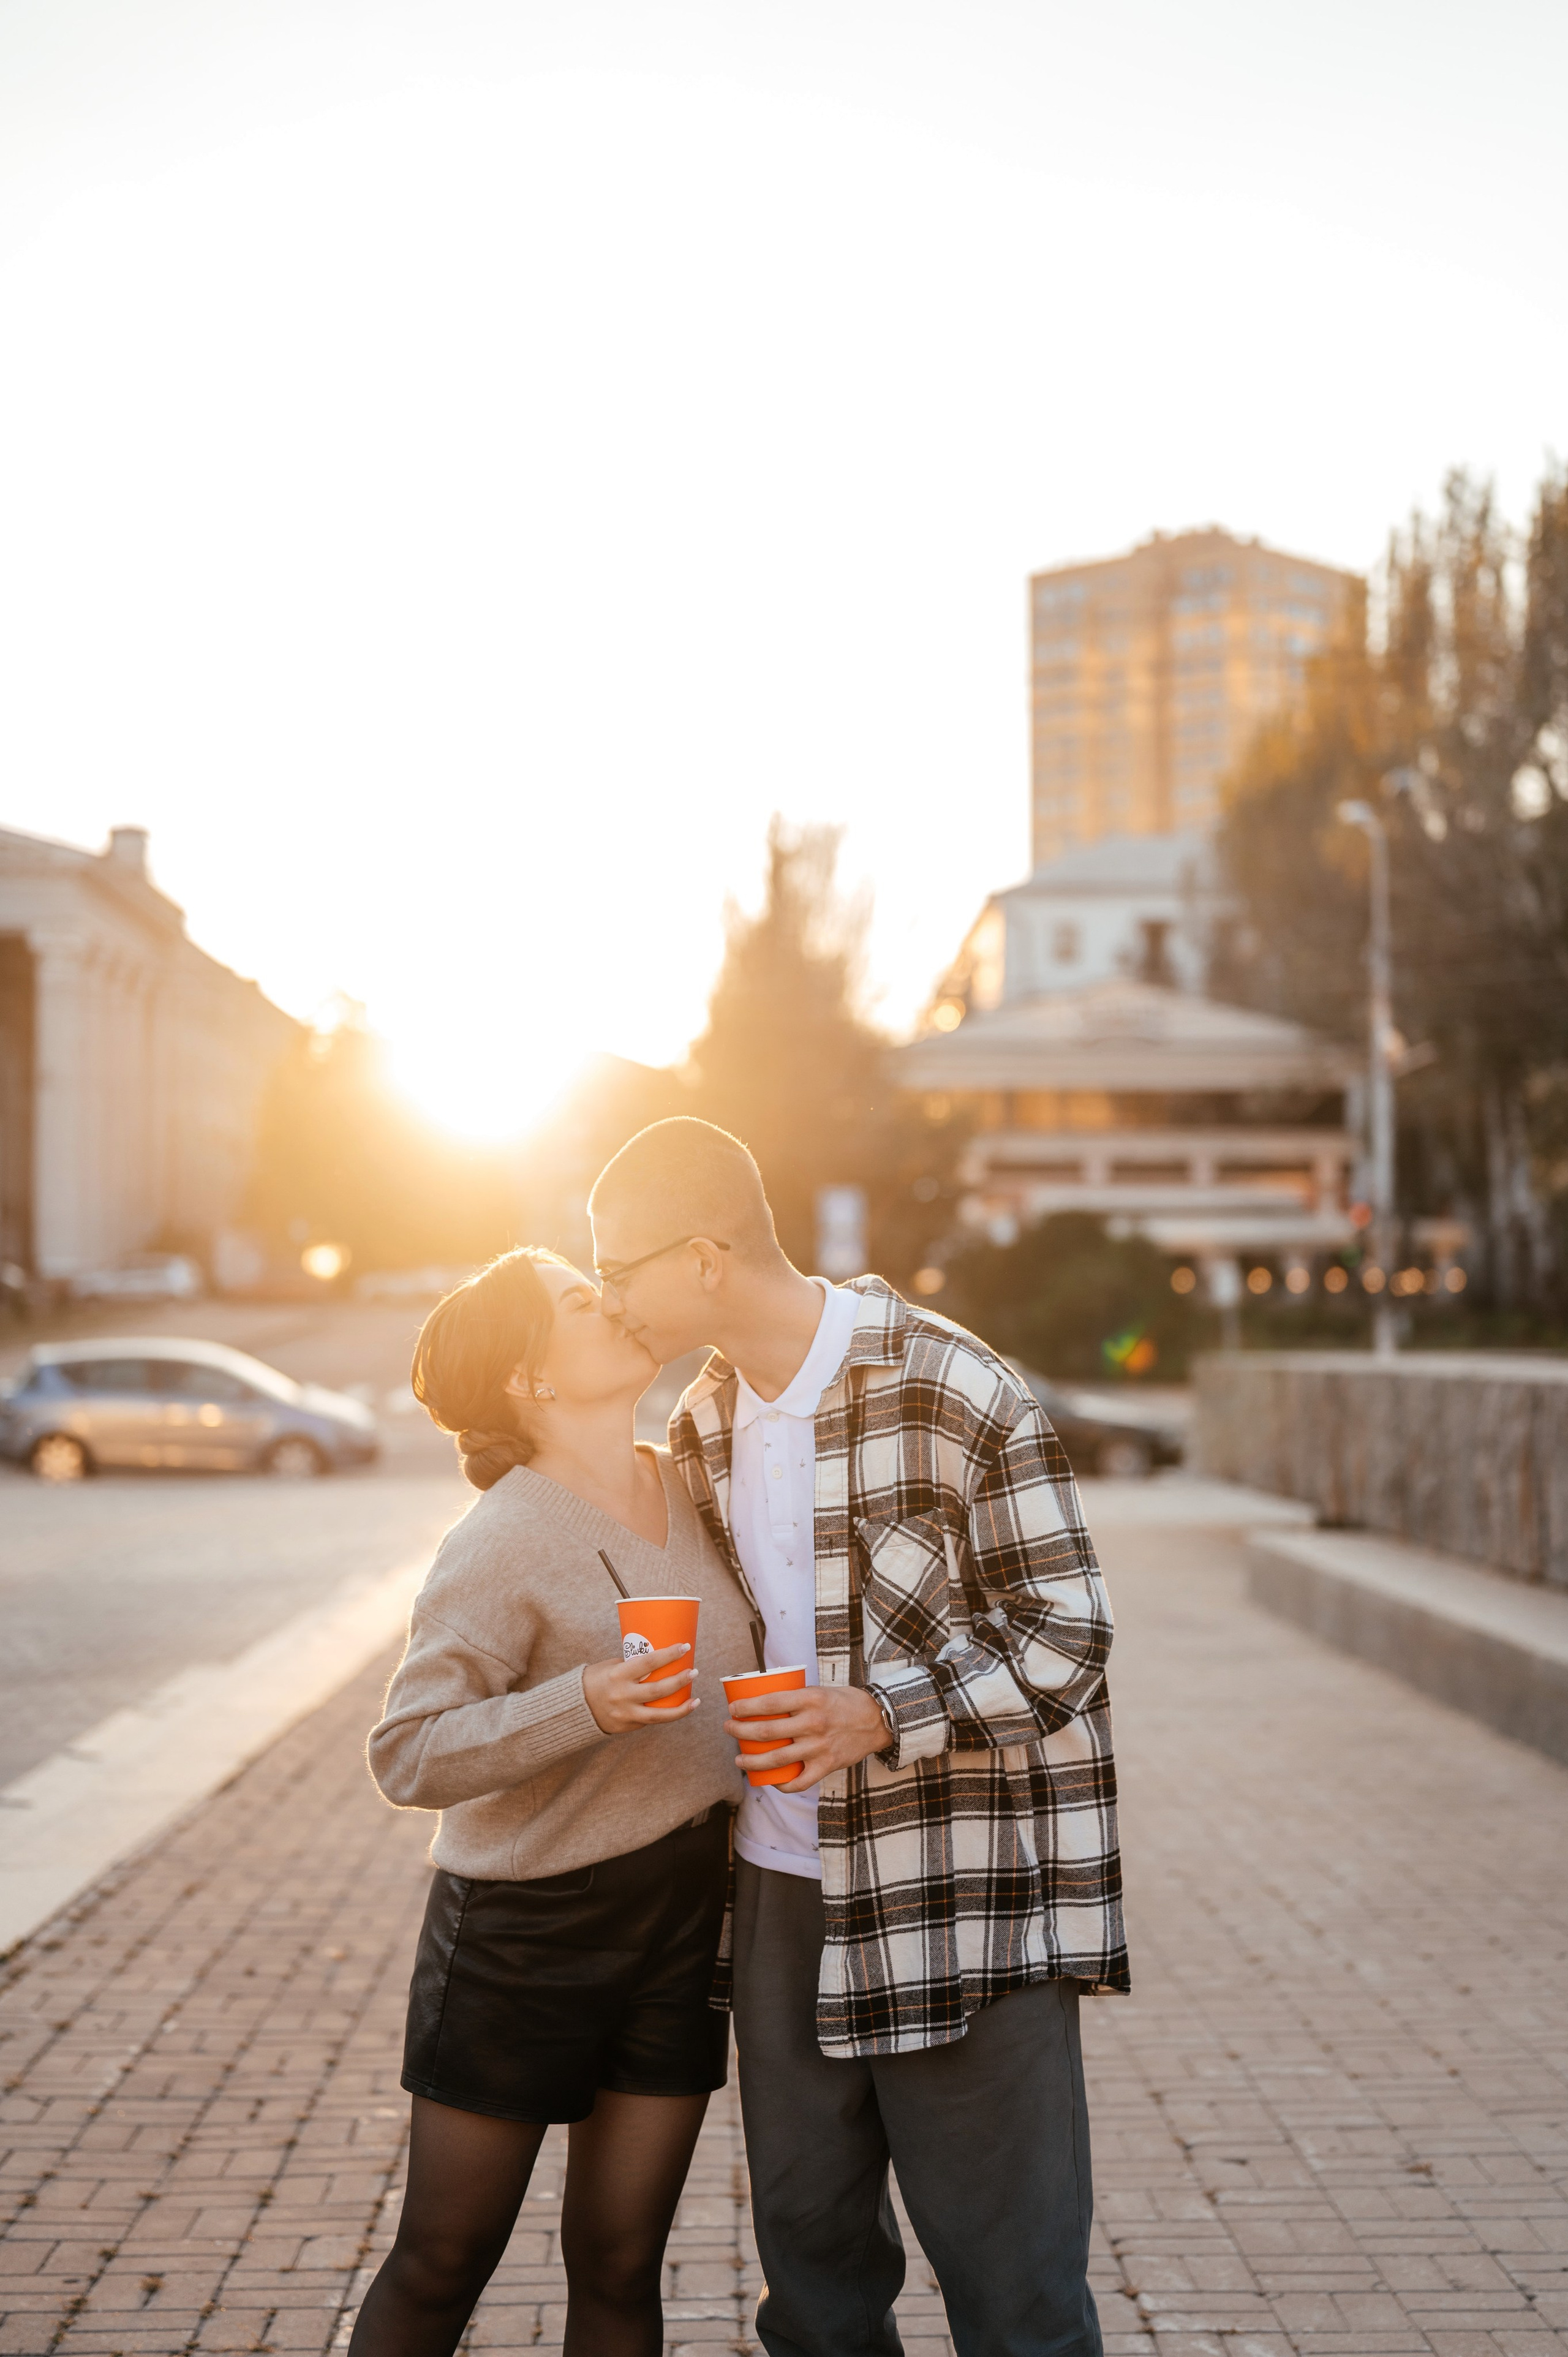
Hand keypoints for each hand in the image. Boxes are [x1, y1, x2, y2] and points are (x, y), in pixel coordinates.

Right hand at [583, 1644, 695, 1733]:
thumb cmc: (595, 1680)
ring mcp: (626, 1713)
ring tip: (695, 1699)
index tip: (684, 1647)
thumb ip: (632, 1665)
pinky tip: (679, 1709)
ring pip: (660, 1714)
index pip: (649, 1662)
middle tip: (694, 1671)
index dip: (669, 1654)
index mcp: (618, 1675)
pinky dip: (666, 1715)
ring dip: (681, 1707)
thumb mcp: (611, 1666)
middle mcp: (623, 1695)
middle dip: (680, 1680)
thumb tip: (658, 1660)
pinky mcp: (628, 1726)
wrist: (576, 1707)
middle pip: (659, 1689)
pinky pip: (651, 1720)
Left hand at [725, 1681, 888, 1791]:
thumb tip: (763, 1702)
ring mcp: (819, 1747)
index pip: (769, 1703)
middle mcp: (813, 1723)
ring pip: (777, 1759)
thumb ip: (795, 1698)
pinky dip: (782, 1784)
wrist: (877, 1720)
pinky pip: (799, 1781)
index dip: (746, 1707)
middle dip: (740, 1731)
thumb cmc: (844, 1702)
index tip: (733, 1708)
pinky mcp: (827, 1766)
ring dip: (752, 1761)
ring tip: (739, 1759)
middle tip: (729, 1728)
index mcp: (810, 1699)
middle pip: (766, 1731)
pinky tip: (769, 1780)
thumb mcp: (819, 1690)